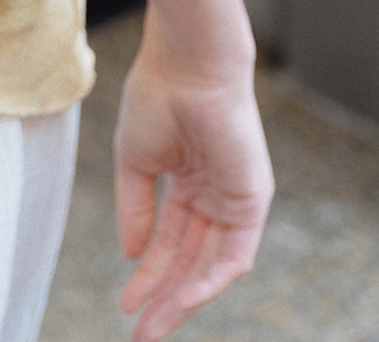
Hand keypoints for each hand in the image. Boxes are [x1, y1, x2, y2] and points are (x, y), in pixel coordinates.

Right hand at [113, 18, 273, 339]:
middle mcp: (213, 195)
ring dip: (183, 299)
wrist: (186, 65)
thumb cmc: (157, 97)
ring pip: (209, 265)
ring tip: (154, 327)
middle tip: (141, 335)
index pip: (167, 242)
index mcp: (186, 180)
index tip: (126, 305)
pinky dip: (209, 280)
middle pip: (188, 260)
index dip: (147, 275)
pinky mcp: (253, 200)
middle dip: (164, 298)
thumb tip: (131, 254)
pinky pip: (234, 254)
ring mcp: (234, 199)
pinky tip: (183, 298)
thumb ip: (135, 209)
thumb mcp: (134, 161)